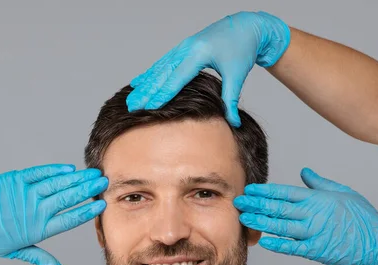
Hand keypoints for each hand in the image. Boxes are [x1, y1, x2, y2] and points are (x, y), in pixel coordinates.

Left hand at [0, 164, 107, 264]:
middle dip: (88, 189)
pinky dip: (54, 171)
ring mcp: (24, 194)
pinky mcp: (13, 181)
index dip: (87, 211)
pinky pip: (38, 174)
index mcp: (37, 230)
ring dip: (77, 178)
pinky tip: (68, 169)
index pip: (69, 219)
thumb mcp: (12, 251)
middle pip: (68, 198)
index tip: (101, 203)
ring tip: (92, 173)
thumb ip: (38, 257)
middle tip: (104, 181)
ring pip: (57, 184)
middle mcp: (34, 211)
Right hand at [126, 11, 289, 126]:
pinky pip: (162, 63)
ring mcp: (182, 47)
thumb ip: (231, 100)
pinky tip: (138, 82)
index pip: (177, 79)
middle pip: (162, 74)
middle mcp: (187, 48)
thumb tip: (234, 124)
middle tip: (132, 106)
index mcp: (199, 53)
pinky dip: (149, 74)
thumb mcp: (238, 75)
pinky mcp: (182, 48)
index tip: (149, 107)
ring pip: (158, 68)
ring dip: (144, 84)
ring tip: (131, 98)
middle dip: (146, 92)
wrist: (246, 26)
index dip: (162, 94)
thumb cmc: (242, 48)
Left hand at [234, 168, 377, 264]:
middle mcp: (314, 214)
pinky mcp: (317, 251)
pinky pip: (293, 247)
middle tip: (238, 201)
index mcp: (319, 199)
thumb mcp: (344, 193)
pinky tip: (263, 240)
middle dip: (256, 204)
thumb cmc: (363, 218)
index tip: (250, 189)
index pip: (286, 192)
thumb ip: (320, 183)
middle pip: (279, 207)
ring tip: (244, 218)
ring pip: (281, 226)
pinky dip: (277, 244)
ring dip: (261, 221)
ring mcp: (315, 233)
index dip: (265, 191)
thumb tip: (304, 171)